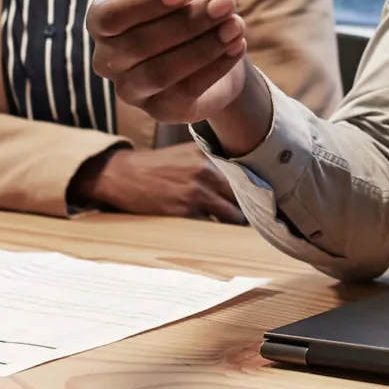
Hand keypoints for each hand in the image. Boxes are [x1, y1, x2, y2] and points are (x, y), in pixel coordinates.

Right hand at [72, 143, 244, 223]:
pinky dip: (217, 232)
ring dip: (236, 224)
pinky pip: (211, 226)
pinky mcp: (185, 210)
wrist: (121, 174)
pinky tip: (219, 236)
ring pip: (232, 214)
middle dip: (250, 209)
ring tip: (239, 230)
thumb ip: (211, 160)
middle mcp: (206, 170)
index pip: (244, 173)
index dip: (256, 188)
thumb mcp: (184, 153)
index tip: (267, 198)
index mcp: (207, 154)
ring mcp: (196, 191)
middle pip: (243, 195)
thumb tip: (241, 176)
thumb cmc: (154, 166)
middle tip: (257, 219)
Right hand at [85, 0, 267, 147]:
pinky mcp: (161, 111)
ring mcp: (132, 90)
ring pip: (161, 72)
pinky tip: (237, 46)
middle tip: (225, 2)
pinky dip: (214, 67)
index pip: (108, 17)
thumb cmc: (188, 5)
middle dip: (187, 22)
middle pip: (139, 45)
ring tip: (236, 25)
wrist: (220, 43)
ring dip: (203, 46)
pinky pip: (184, 93)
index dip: (144, 4)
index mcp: (103, 21)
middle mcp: (108, 60)